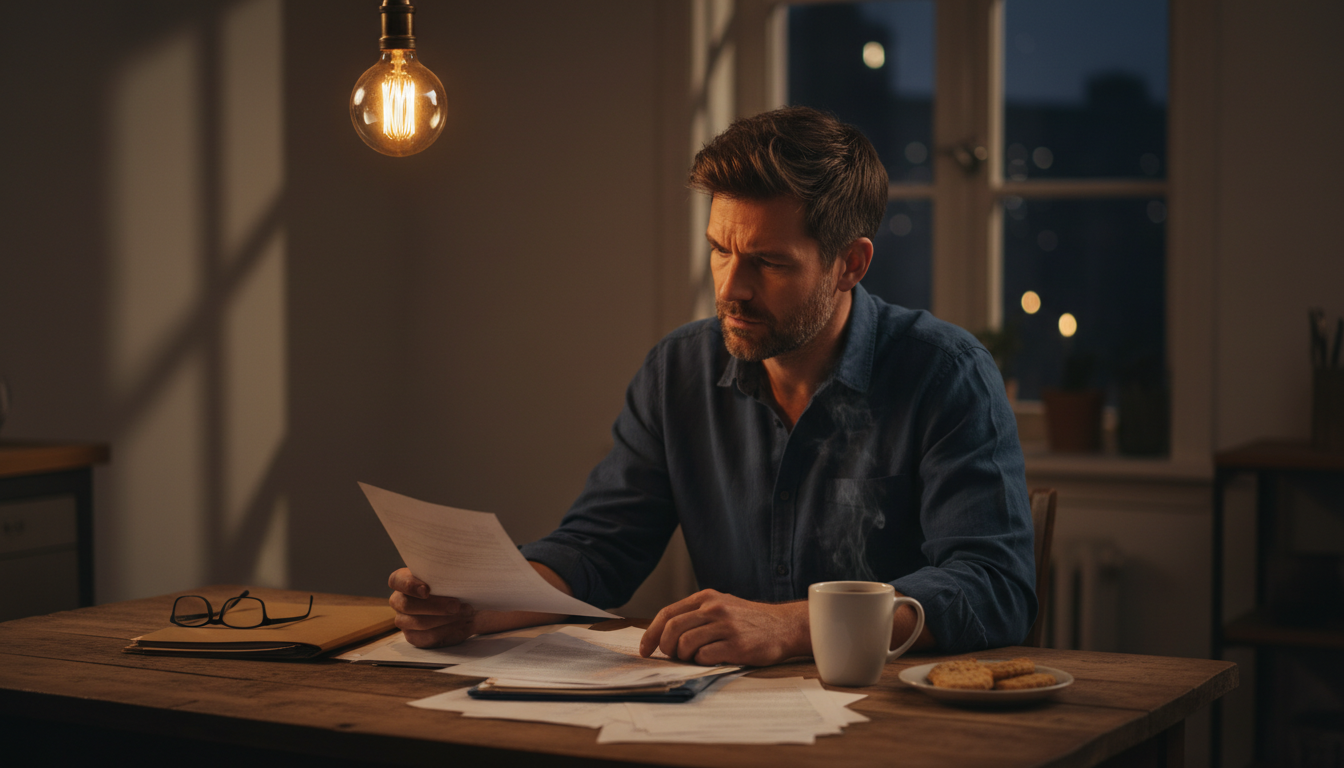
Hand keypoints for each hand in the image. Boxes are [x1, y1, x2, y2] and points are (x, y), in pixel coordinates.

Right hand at [387, 567, 476, 647]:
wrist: (462, 606)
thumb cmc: (453, 585)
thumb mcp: (450, 576)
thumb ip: (448, 573)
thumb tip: (459, 572)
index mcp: (403, 581)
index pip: (396, 580)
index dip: (409, 585)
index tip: (426, 590)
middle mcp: (399, 601)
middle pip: (408, 605)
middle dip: (436, 606)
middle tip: (456, 605)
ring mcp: (404, 620)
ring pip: (419, 622)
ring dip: (445, 619)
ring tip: (465, 613)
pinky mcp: (414, 636)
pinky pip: (428, 637)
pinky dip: (447, 630)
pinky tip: (461, 623)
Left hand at [638, 589, 808, 665]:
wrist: (785, 626)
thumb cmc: (750, 620)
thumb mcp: (723, 605)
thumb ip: (697, 615)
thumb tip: (665, 634)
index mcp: (706, 598)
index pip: (667, 614)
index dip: (651, 633)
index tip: (645, 650)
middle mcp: (714, 608)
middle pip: (672, 628)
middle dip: (665, 647)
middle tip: (670, 656)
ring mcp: (725, 626)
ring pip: (685, 644)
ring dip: (684, 656)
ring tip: (694, 658)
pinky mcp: (736, 645)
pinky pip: (705, 656)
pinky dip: (702, 662)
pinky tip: (712, 659)